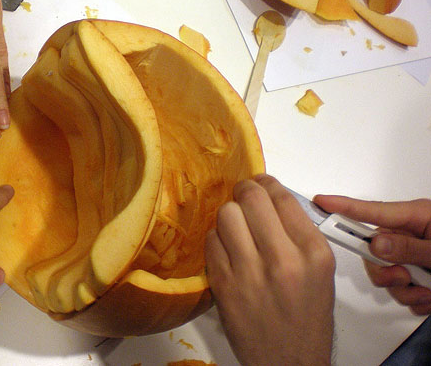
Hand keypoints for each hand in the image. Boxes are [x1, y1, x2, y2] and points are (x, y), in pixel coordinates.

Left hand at [206, 175, 334, 365]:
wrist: (289, 361)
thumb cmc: (307, 319)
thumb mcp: (320, 272)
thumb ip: (299, 234)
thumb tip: (272, 201)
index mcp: (313, 254)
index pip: (283, 198)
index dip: (267, 183)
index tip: (261, 183)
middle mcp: (283, 259)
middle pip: (251, 198)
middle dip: (245, 191)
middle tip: (244, 195)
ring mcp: (249, 272)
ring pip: (226, 215)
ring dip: (229, 214)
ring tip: (236, 225)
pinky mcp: (223, 284)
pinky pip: (210, 240)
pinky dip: (216, 238)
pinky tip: (226, 246)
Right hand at [314, 194, 430, 314]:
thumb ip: (409, 248)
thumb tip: (376, 244)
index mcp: (414, 217)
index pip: (371, 211)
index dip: (342, 206)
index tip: (319, 201)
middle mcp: (408, 234)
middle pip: (371, 251)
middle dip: (384, 271)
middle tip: (404, 278)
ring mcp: (411, 255)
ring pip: (385, 274)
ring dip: (404, 290)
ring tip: (427, 292)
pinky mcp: (416, 274)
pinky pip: (401, 290)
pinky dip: (415, 298)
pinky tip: (429, 296)